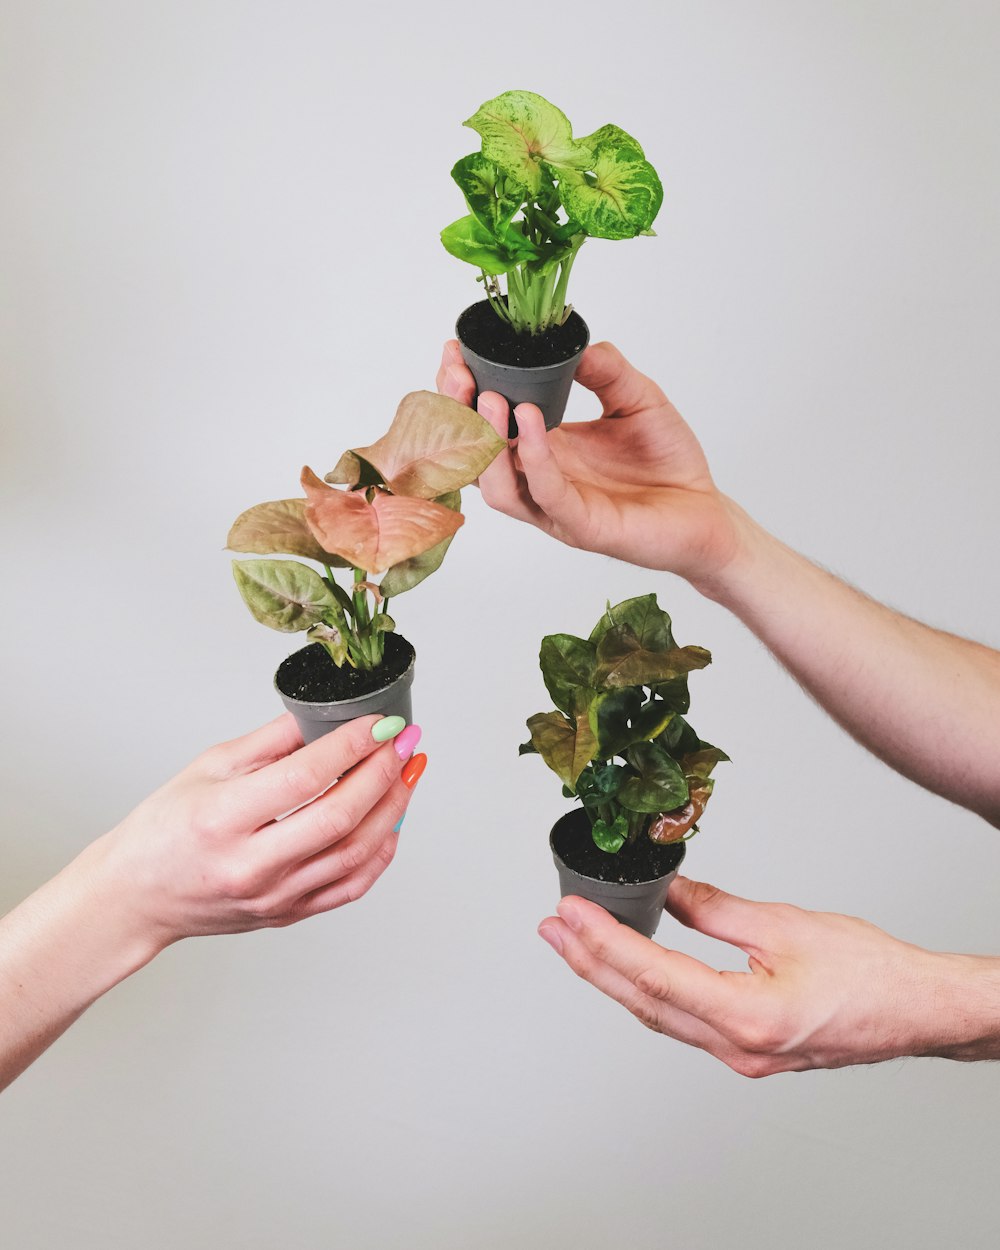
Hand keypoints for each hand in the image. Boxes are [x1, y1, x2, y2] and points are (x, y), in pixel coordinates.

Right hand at [91, 712, 423, 946]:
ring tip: (408, 772)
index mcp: (222, 819)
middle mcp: (251, 865)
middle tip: (405, 740)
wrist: (138, 897)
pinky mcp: (288, 913)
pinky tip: (391, 820)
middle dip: (384, 772)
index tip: (381, 722)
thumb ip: (271, 741)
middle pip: (339, 816)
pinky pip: (351, 886)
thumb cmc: (164, 829)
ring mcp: (274, 896)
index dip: (352, 745)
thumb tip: (323, 714)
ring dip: (393, 807)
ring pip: (355, 853)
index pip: (305, 777)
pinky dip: (381, 851)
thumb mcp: (208, 768)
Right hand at [437, 339, 742, 584]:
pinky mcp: (583, 526)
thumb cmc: (668, 463)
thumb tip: (576, 344)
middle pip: (478, 454)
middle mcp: (540, 480)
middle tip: (457, 372)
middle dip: (460, 413)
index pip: (487, 423)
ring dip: (488, 441)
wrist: (707, 511)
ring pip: (499, 485)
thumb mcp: (637, 399)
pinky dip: (535, 459)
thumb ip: (607, 371)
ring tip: (490, 398)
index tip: (454, 352)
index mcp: (544, 450)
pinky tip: (532, 422)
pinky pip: (547, 494)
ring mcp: (557, 508)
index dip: (465, 391)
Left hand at [537, 877, 998, 1074]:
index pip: (653, 975)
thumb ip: (716, 909)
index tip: (570, 913)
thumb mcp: (785, 925)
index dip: (603, 942)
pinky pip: (682, 1020)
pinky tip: (630, 965)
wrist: (917, 1009)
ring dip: (612, 976)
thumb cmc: (870, 973)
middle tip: (553, 927)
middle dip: (590, 962)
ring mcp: (742, 1055)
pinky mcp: (748, 1048)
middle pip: (643, 1002)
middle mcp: (737, 1047)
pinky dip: (649, 989)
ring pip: (658, 1015)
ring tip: (575, 941)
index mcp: (747, 1018)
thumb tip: (668, 890)